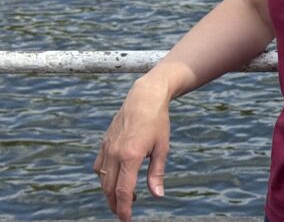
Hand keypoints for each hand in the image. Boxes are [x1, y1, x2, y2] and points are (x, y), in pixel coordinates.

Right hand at [93, 79, 171, 221]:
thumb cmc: (157, 122)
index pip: (124, 190)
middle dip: (115, 204)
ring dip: (110, 192)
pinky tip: (114, 180)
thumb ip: (156, 173)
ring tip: (124, 197)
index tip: (126, 219)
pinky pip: (98, 167)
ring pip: (102, 179)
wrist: (144, 98)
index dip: (124, 208)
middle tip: (125, 212)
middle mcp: (115, 154)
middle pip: (109, 189)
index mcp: (131, 156)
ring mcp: (107, 148)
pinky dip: (103, 178)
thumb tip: (157, 195)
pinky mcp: (103, 144)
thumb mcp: (162, 148)